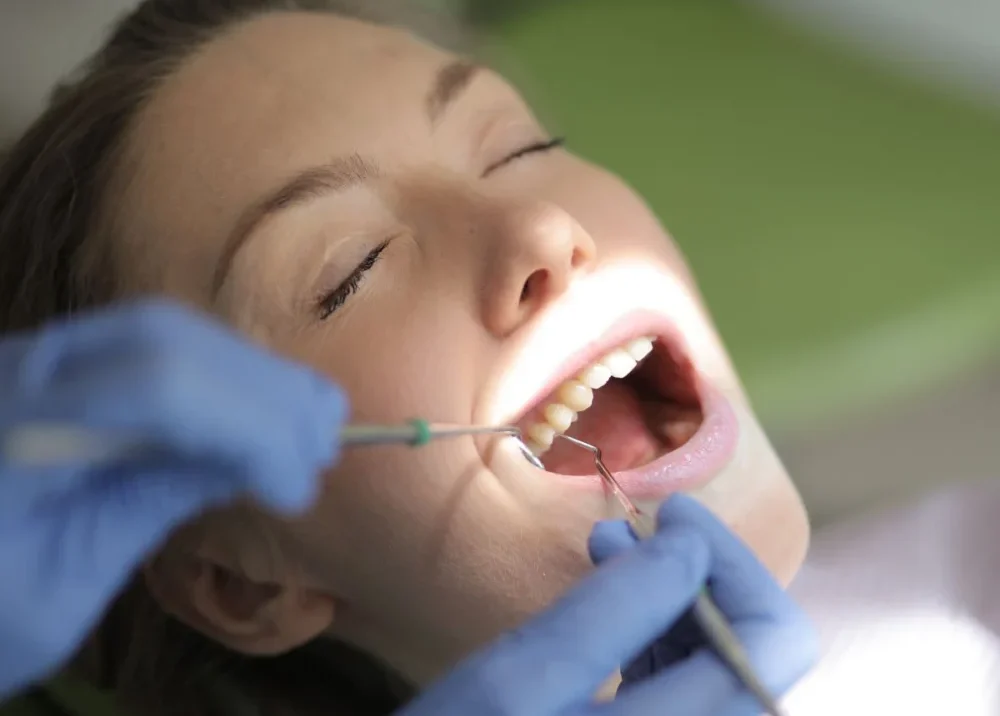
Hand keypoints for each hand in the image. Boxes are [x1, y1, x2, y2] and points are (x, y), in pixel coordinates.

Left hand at [0, 301, 347, 697]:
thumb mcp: (57, 592)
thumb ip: (145, 511)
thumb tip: (246, 464)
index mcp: (14, 436)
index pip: (153, 392)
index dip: (243, 427)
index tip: (295, 486)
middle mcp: (23, 372)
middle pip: (165, 343)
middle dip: (261, 390)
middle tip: (327, 440)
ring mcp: (36, 357)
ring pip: (164, 330)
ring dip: (249, 372)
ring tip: (315, 416)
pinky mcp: (55, 363)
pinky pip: (150, 343)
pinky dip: (219, 369)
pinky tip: (264, 399)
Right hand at [400, 495, 816, 715]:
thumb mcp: (522, 676)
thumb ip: (616, 607)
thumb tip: (689, 541)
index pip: (773, 639)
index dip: (733, 561)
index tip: (673, 514)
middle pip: (757, 651)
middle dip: (703, 573)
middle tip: (641, 524)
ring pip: (721, 665)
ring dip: (677, 597)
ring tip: (612, 548)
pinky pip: (683, 687)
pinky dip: (656, 633)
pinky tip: (611, 599)